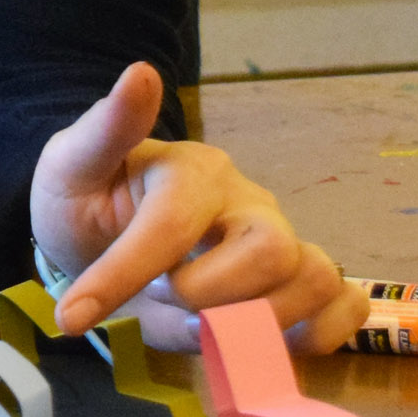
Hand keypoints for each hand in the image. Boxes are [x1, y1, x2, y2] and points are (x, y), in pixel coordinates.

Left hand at [30, 62, 364, 353]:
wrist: (98, 246)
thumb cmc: (86, 205)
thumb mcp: (72, 166)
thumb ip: (106, 128)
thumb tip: (141, 73)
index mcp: (195, 170)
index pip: (172, 225)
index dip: (123, 275)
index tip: (72, 316)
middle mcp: (249, 203)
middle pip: (271, 252)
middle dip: (207, 294)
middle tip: (161, 297)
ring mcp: (283, 244)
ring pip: (315, 282)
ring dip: (253, 323)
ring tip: (200, 324)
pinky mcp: (298, 287)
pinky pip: (345, 308)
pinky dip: (320, 334)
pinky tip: (264, 343)